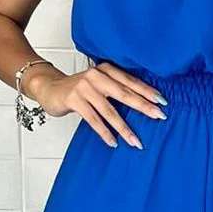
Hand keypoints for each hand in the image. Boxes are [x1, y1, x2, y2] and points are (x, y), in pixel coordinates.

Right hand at [33, 62, 168, 148]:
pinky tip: (113, 142)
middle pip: (124, 94)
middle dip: (143, 106)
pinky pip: (93, 119)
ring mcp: (84, 87)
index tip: (163, 102)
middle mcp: (96, 75)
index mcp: (106, 69)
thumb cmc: (78, 88)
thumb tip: (142, 103)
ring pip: (109, 111)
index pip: (131, 81)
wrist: (49, 88)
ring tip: (136, 141)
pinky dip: (105, 132)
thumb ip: (115, 88)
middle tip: (160, 116)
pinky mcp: (74, 100)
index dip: (147, 92)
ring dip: (124, 128)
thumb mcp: (98, 83)